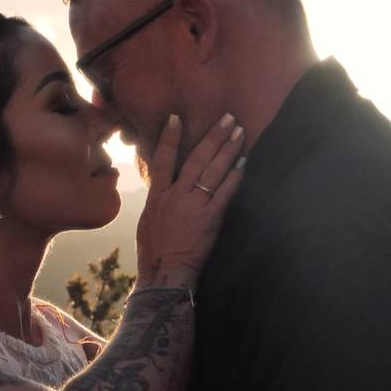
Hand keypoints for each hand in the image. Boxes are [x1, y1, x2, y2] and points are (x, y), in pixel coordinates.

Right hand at [135, 113, 245, 289]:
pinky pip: (225, 193)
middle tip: (227, 117)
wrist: (164, 273)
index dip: (169, 138)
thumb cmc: (153, 251)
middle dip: (212, 136)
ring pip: (212, 171)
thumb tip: (161, 187)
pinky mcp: (210, 219)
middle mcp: (175, 196)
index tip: (176, 118)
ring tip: (239, 132)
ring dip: (227, 149)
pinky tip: (243, 162)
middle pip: (195, 159)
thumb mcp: (146, 221)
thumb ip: (157, 200)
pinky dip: (235, 176)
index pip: (162, 160)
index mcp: (157, 196)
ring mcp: (193, 206)